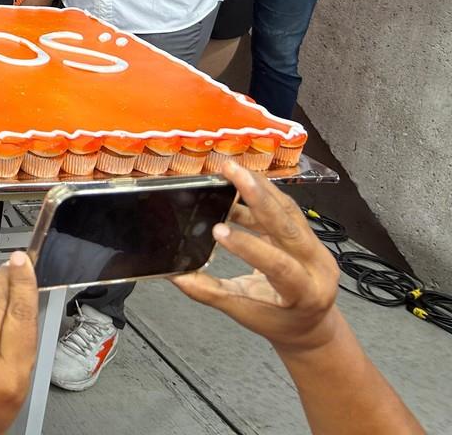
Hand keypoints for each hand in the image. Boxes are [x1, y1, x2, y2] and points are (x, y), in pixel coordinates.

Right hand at [171, 161, 341, 354]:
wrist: (312, 324)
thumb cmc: (280, 322)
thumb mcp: (245, 313)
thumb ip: (212, 293)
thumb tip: (177, 275)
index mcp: (306, 293)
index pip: (280, 266)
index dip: (249, 247)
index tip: (218, 230)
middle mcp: (318, 267)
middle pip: (289, 226)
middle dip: (259, 196)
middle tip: (233, 173)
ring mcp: (316, 248)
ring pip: (289, 211)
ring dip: (259, 188)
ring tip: (233, 172)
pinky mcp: (307, 235)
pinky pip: (286, 210)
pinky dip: (262, 195)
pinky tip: (241, 186)